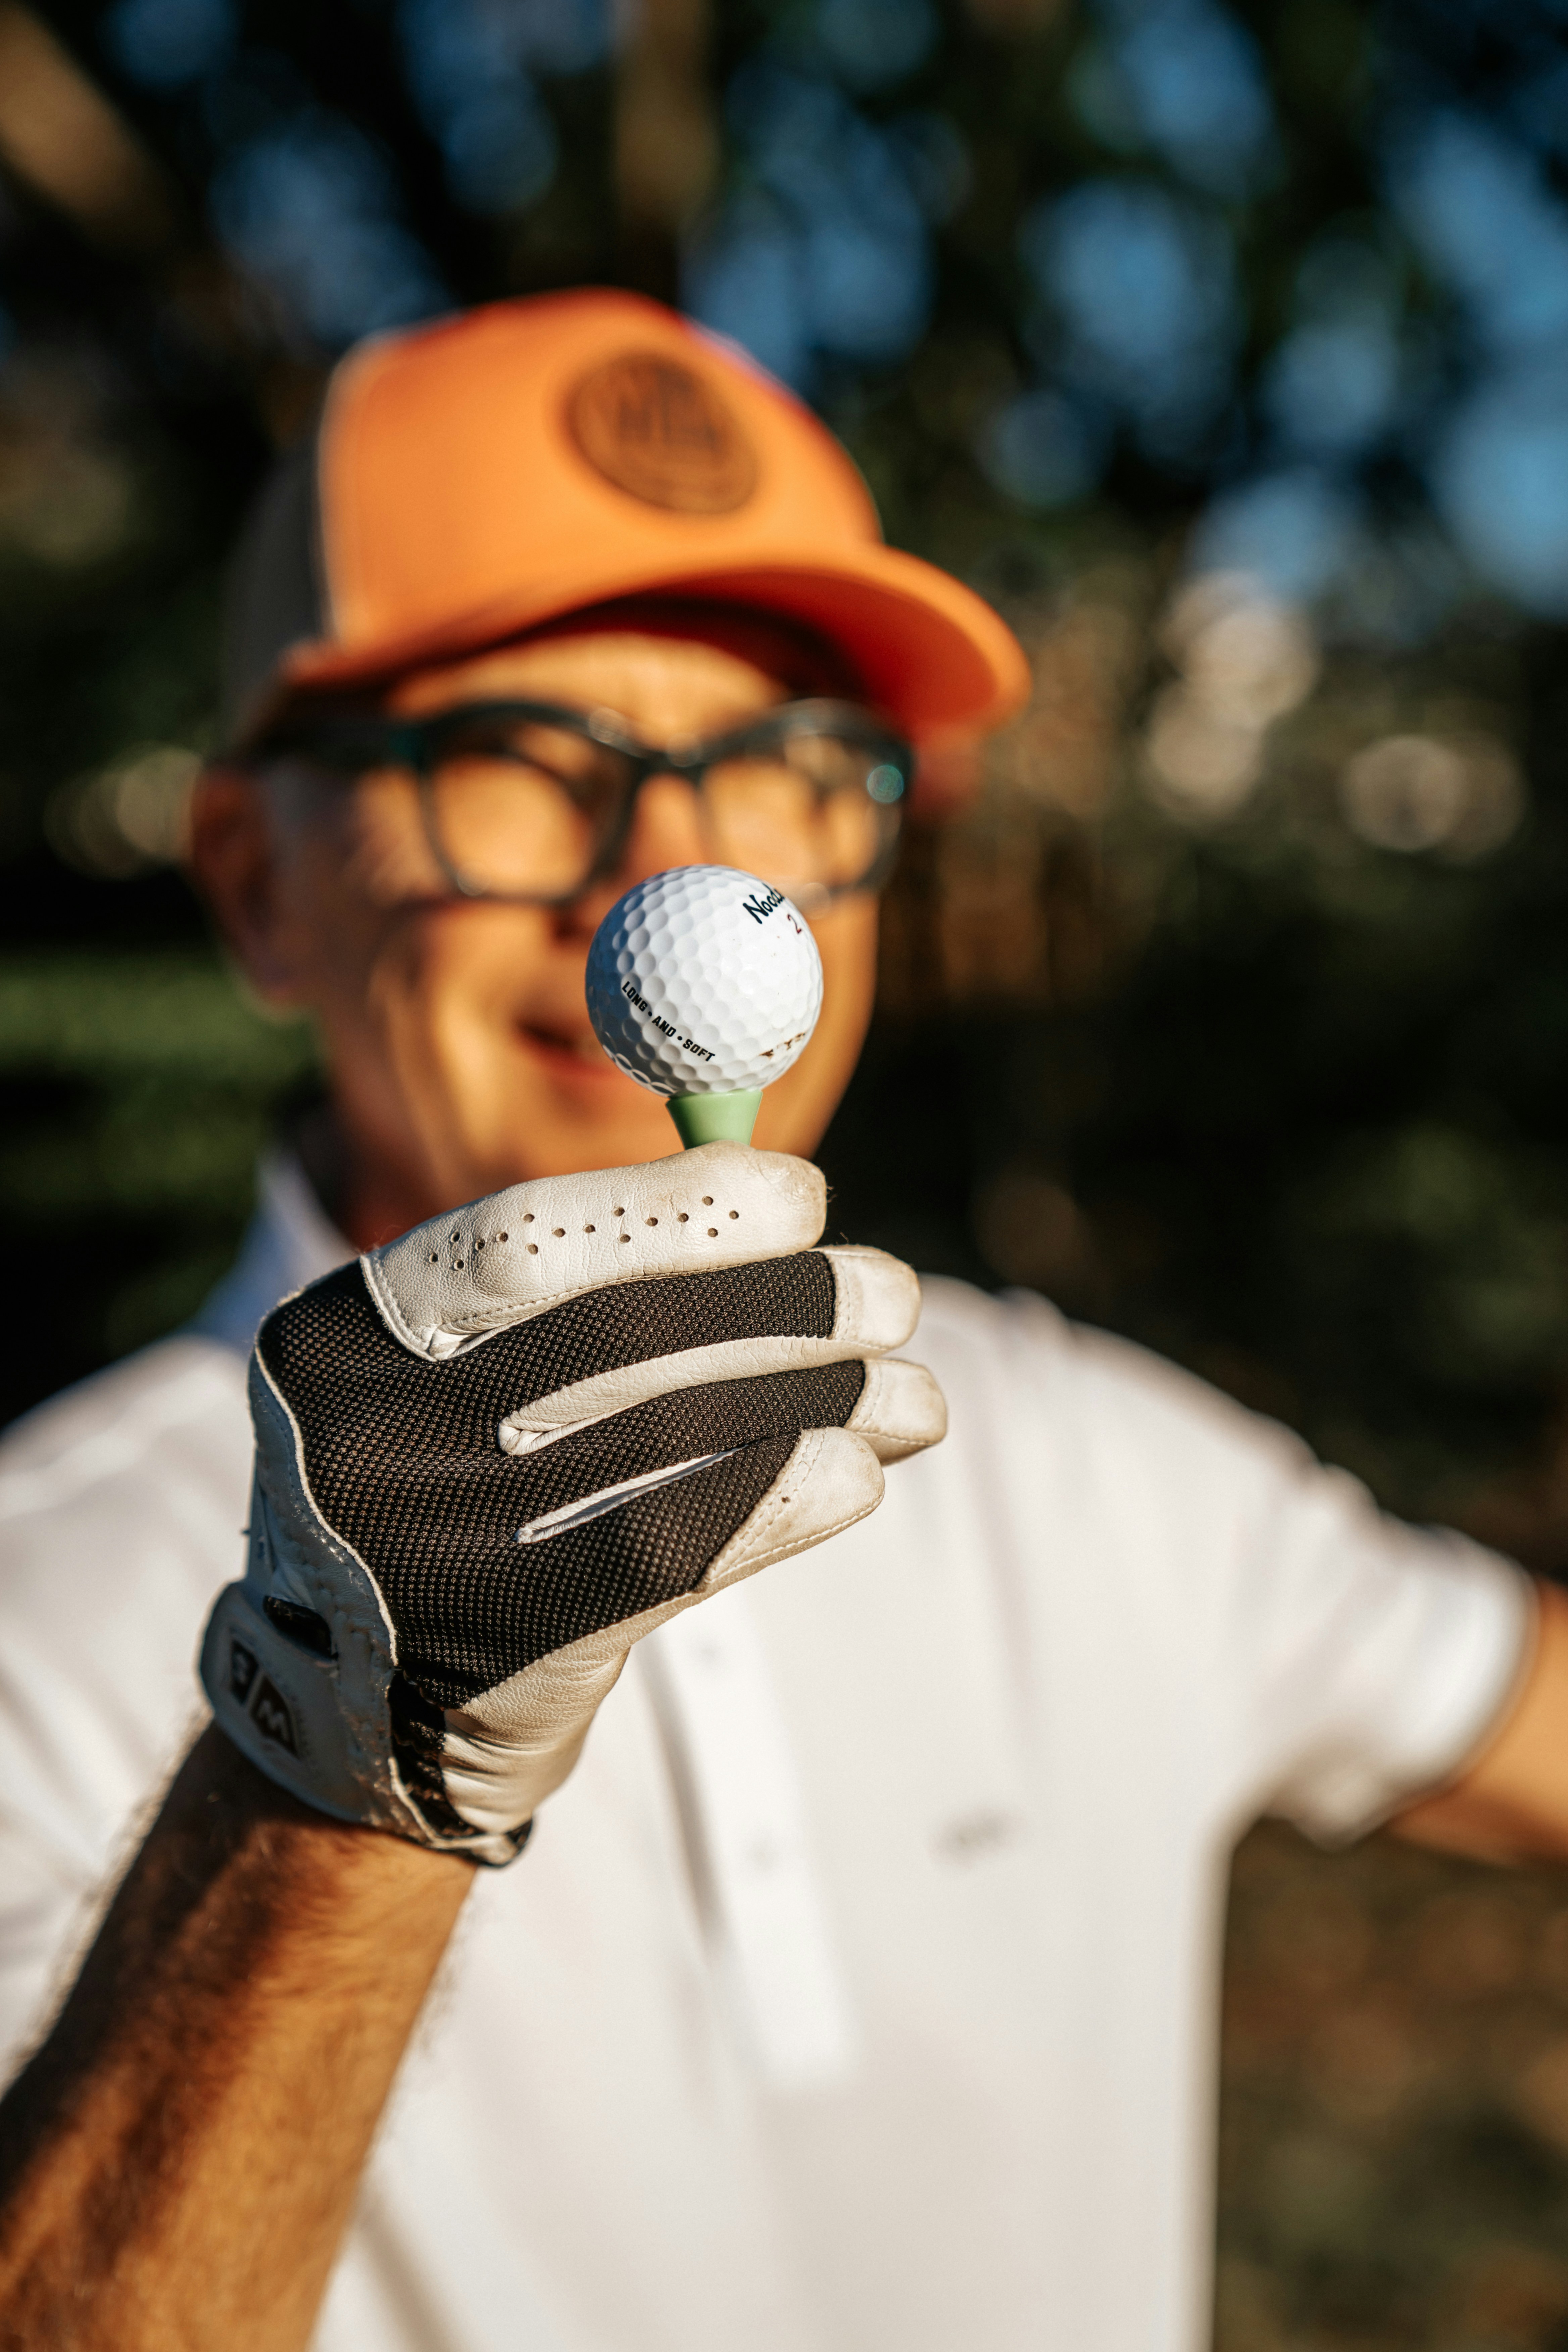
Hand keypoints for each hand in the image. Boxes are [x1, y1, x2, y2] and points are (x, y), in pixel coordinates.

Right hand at [200, 1144, 941, 1863]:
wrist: (353, 1701)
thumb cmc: (449, 1486)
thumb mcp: (460, 1372)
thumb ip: (582, 1292)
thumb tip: (783, 1211)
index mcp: (339, 1335)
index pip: (520, 1241)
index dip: (674, 1209)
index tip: (802, 1195)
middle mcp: (361, 1436)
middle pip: (611, 1339)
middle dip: (779, 1306)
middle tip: (892, 1293)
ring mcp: (420, 1553)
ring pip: (663, 1441)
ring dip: (817, 1403)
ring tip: (915, 1394)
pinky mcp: (498, 1654)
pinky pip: (669, 1552)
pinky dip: (781, 1500)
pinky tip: (859, 1474)